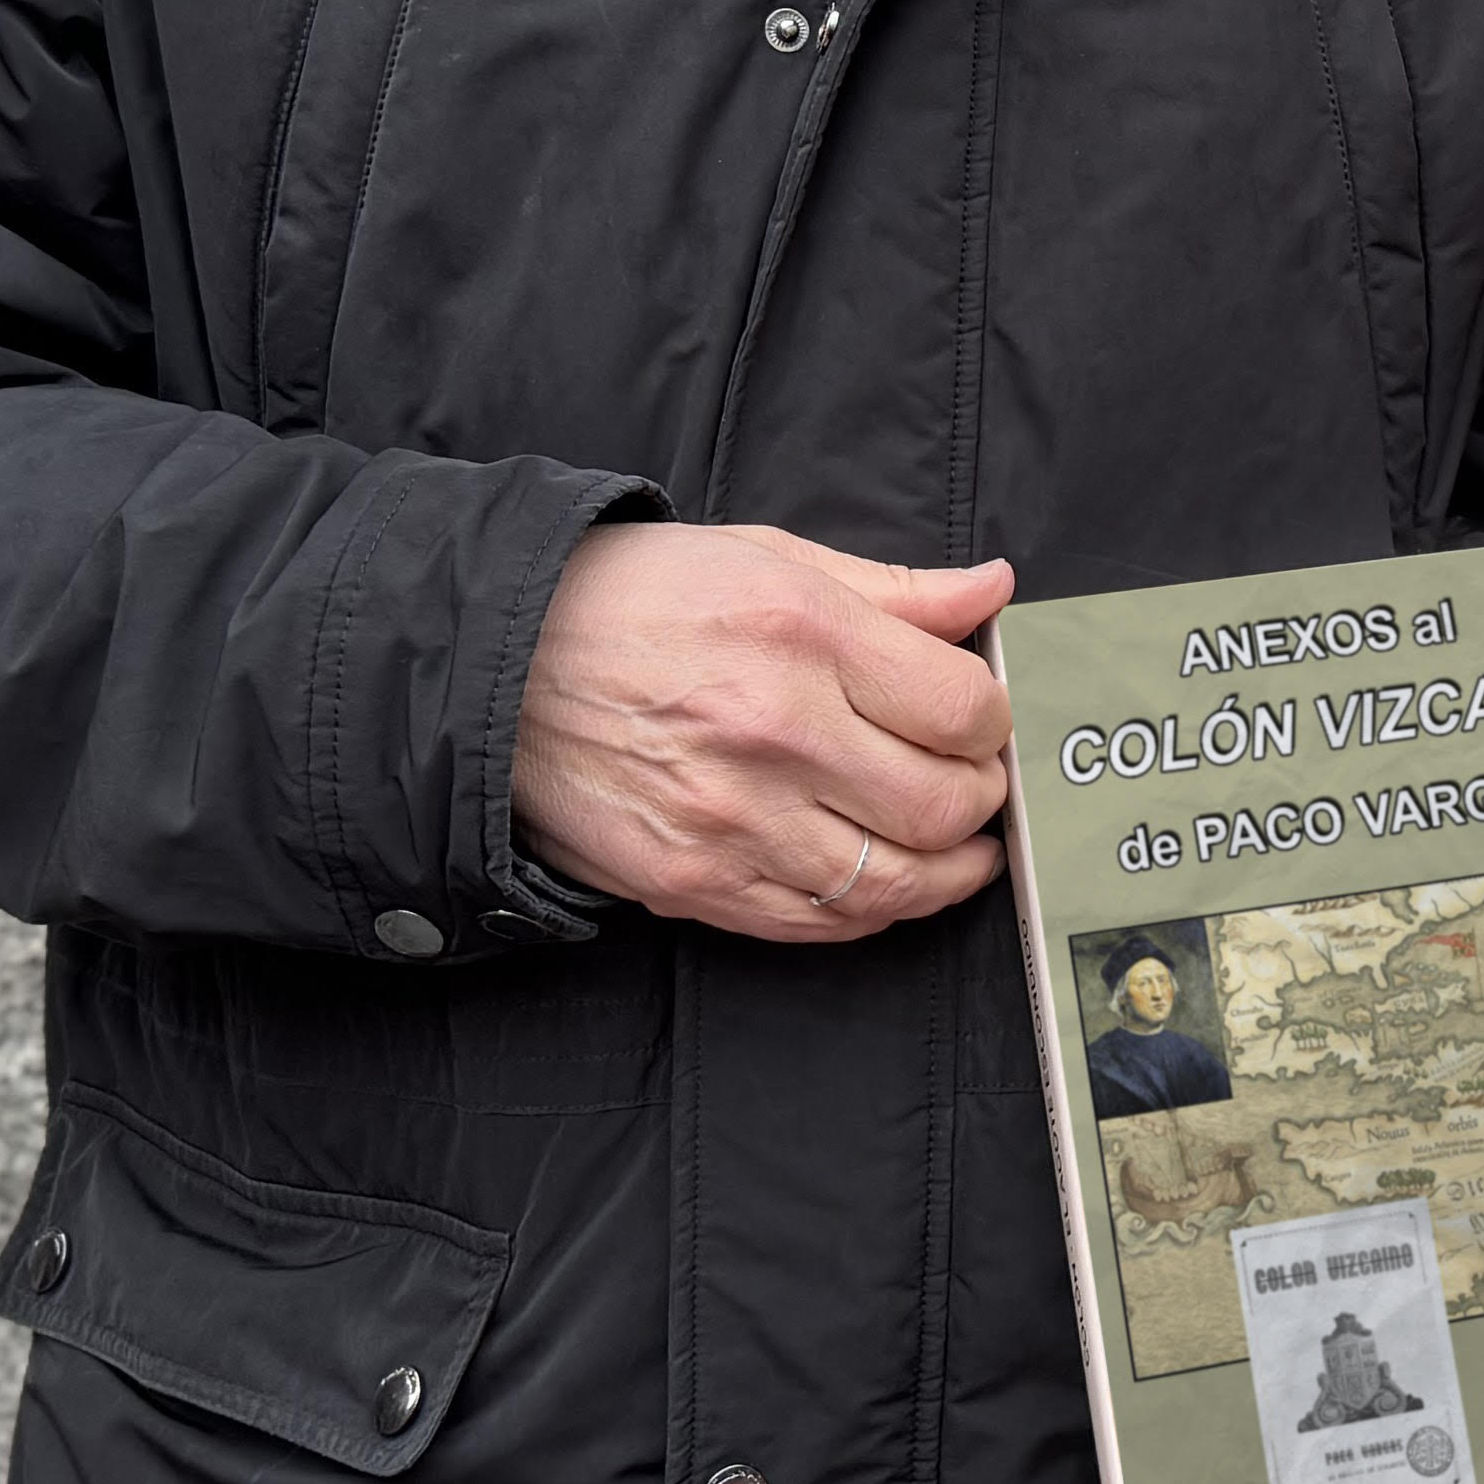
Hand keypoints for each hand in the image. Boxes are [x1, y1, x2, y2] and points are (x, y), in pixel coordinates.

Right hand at [510, 524, 1014, 943]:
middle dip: (979, 800)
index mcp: (803, 634)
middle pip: (943, 804)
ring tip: (957, 850)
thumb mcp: (765, 558)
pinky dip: (871, 913)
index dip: (990, 721)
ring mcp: (733, 819)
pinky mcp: (694, 881)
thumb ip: (892, 589)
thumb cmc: (631, 600)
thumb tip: (991, 592)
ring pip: (893, 882)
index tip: (978, 721)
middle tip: (972, 785)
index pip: (962, 709)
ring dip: (947, 873)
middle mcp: (774, 731)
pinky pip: (818, 925)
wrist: (493, 669)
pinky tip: (884, 883)